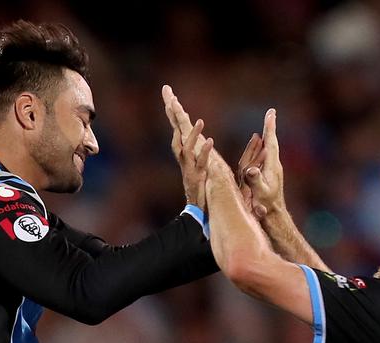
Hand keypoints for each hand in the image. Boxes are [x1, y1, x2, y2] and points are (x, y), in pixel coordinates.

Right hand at [163, 85, 213, 207]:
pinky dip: (205, 153)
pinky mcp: (198, 178)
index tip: (170, 95)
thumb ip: (200, 149)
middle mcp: (184, 157)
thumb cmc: (201, 186)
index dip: (174, 111)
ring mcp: (189, 167)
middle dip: (172, 114)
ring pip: (187, 148)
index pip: (178, 127)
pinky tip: (210, 141)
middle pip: (176, 132)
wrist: (197, 210)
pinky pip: (201, 163)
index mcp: (185, 151)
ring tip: (201, 121)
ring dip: (193, 134)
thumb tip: (202, 136)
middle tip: (169, 96)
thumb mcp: (201, 163)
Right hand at [237, 108, 284, 218]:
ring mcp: (272, 170)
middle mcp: (274, 165)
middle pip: (272, 142)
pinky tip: (263, 148)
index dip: (269, 127)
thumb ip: (255, 180)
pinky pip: (266, 156)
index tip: (271, 113)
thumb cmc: (266, 206)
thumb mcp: (259, 193)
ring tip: (267, 125)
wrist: (274, 216)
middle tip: (271, 113)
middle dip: (270, 127)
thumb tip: (250, 169)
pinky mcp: (270, 175)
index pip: (270, 142)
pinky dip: (264, 148)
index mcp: (272, 166)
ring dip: (268, 136)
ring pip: (269, 149)